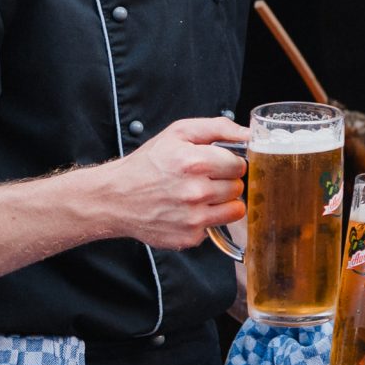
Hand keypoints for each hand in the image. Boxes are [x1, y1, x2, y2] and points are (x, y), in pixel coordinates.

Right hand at [103, 115, 247, 248]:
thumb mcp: (178, 133)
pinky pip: (216, 228)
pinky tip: (188, 210)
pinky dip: (207, 220)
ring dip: (223, 202)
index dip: (229, 163)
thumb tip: (248, 133)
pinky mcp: (189, 237)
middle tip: (205, 179)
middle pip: (238, 188)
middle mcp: (195, 192)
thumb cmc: (147, 164)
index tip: (216, 164)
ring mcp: (193, 218)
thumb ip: (218, 128)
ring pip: (235, 210)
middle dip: (226, 182)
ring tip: (201, 195)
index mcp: (195, 162)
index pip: (239, 165)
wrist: (115, 198)